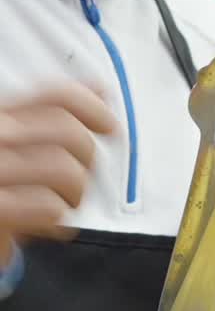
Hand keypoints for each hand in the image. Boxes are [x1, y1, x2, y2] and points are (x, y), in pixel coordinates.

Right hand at [0, 84, 116, 268]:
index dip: (93, 108)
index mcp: (5, 114)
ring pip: (64, 170)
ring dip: (75, 192)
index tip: (109, 126)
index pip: (58, 96)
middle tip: (80, 177)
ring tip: (65, 203)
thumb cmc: (3, 184)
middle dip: (86, 159)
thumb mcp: (19, 141)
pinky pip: (48, 205)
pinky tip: (48, 220)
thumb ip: (52, 115)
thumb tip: (100, 89)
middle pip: (68, 133)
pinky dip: (57, 216)